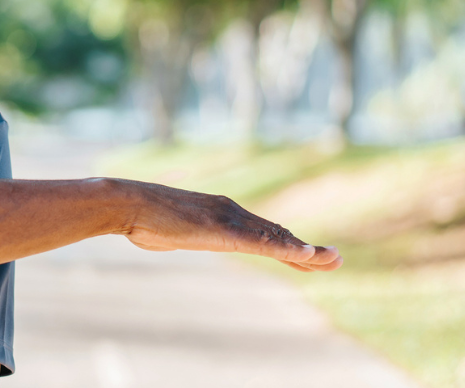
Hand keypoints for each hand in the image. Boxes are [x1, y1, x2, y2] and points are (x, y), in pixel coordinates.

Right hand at [120, 181, 342, 271]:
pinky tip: (307, 255)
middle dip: (308, 250)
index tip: (309, 258)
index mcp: (221, 214)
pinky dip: (287, 248)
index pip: (262, 232)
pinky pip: (261, 243)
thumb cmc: (143, 218)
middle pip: (277, 234)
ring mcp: (229, 219)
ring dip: (307, 251)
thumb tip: (163, 234)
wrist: (128, 204)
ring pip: (276, 237)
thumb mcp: (169, 231)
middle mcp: (231, 212)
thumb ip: (180, 231)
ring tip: (332, 260)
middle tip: (336, 259)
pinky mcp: (223, 230)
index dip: (288, 245)